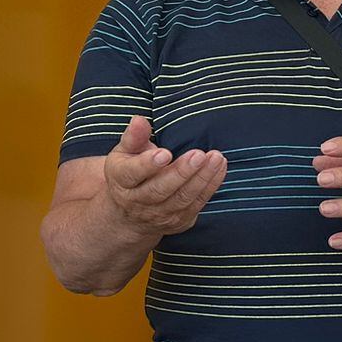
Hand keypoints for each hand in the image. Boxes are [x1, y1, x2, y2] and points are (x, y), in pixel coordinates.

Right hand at [103, 115, 225, 237]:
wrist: (130, 215)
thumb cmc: (129, 173)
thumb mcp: (124, 153)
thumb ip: (134, 136)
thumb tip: (140, 120)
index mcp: (121, 181)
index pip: (133, 173)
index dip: (148, 164)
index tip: (165, 153)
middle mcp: (138, 202)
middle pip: (160, 189)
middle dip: (181, 172)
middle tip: (198, 155)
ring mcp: (159, 215)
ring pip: (182, 198)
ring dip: (202, 178)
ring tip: (216, 158)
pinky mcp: (178, 221)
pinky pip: (197, 204)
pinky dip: (210, 186)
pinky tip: (220, 168)